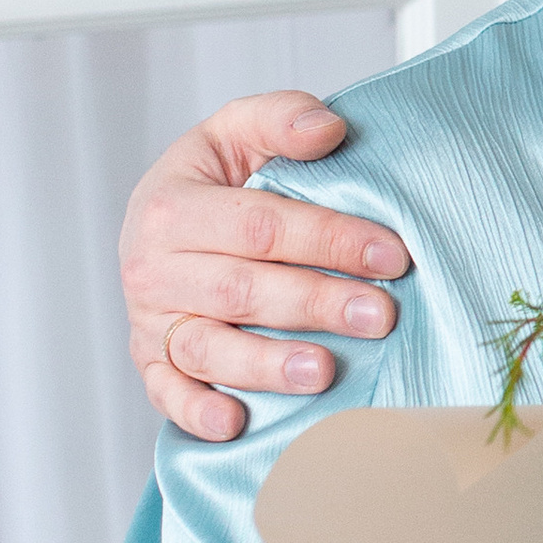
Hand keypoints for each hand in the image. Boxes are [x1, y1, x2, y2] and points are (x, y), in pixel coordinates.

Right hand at [122, 96, 410, 442]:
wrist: (158, 225)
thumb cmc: (214, 180)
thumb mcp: (237, 131)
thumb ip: (280, 118)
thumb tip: (329, 128)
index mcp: (172, 206)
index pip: (259, 226)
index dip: (329, 240)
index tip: (392, 255)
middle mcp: (152, 268)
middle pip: (241, 291)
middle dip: (316, 304)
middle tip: (382, 316)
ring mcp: (149, 322)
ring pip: (207, 349)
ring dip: (266, 365)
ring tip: (324, 372)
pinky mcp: (150, 364)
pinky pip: (167, 395)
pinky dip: (196, 413)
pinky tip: (236, 423)